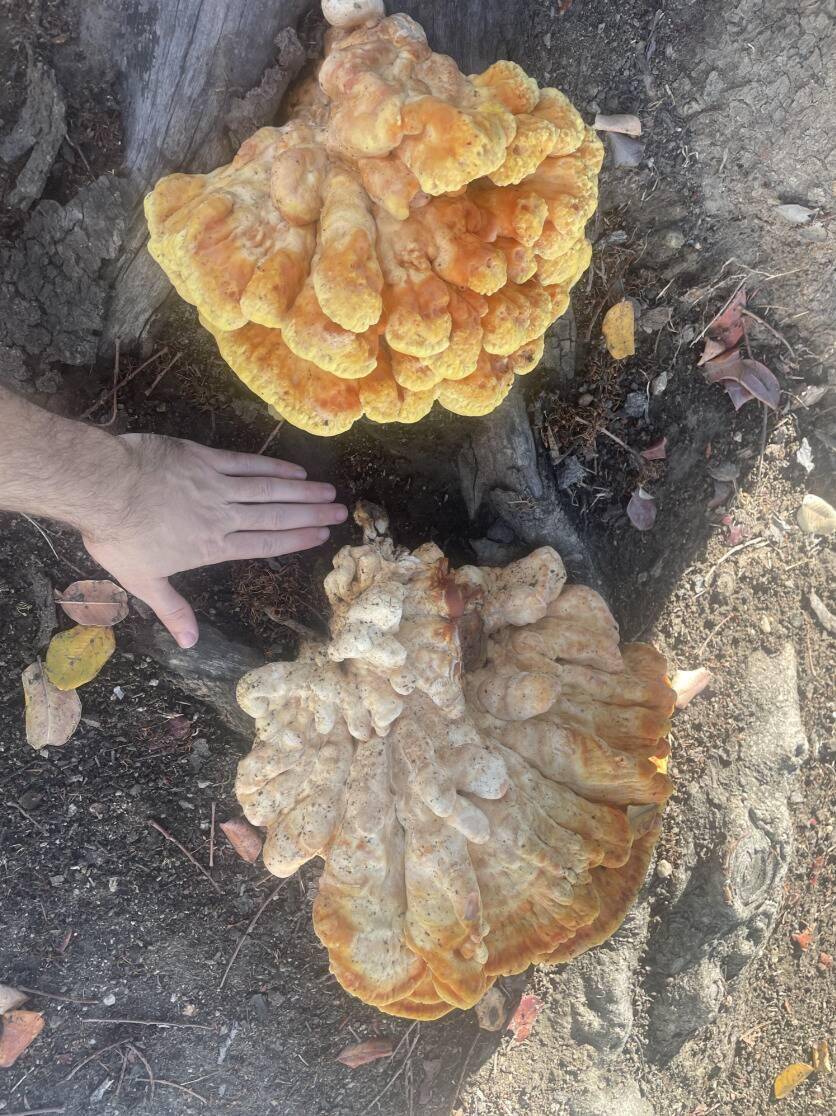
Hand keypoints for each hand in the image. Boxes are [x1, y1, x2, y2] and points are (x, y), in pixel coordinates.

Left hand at [82, 433, 345, 647]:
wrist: (104, 488)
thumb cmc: (120, 536)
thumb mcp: (143, 581)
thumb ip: (172, 610)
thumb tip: (190, 644)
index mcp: (212, 546)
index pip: (264, 544)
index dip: (296, 540)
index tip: (321, 537)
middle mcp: (223, 516)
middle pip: (277, 516)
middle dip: (311, 515)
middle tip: (339, 513)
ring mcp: (216, 485)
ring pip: (269, 489)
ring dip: (302, 492)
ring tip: (329, 492)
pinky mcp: (205, 459)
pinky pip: (246, 463)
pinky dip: (274, 466)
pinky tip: (295, 470)